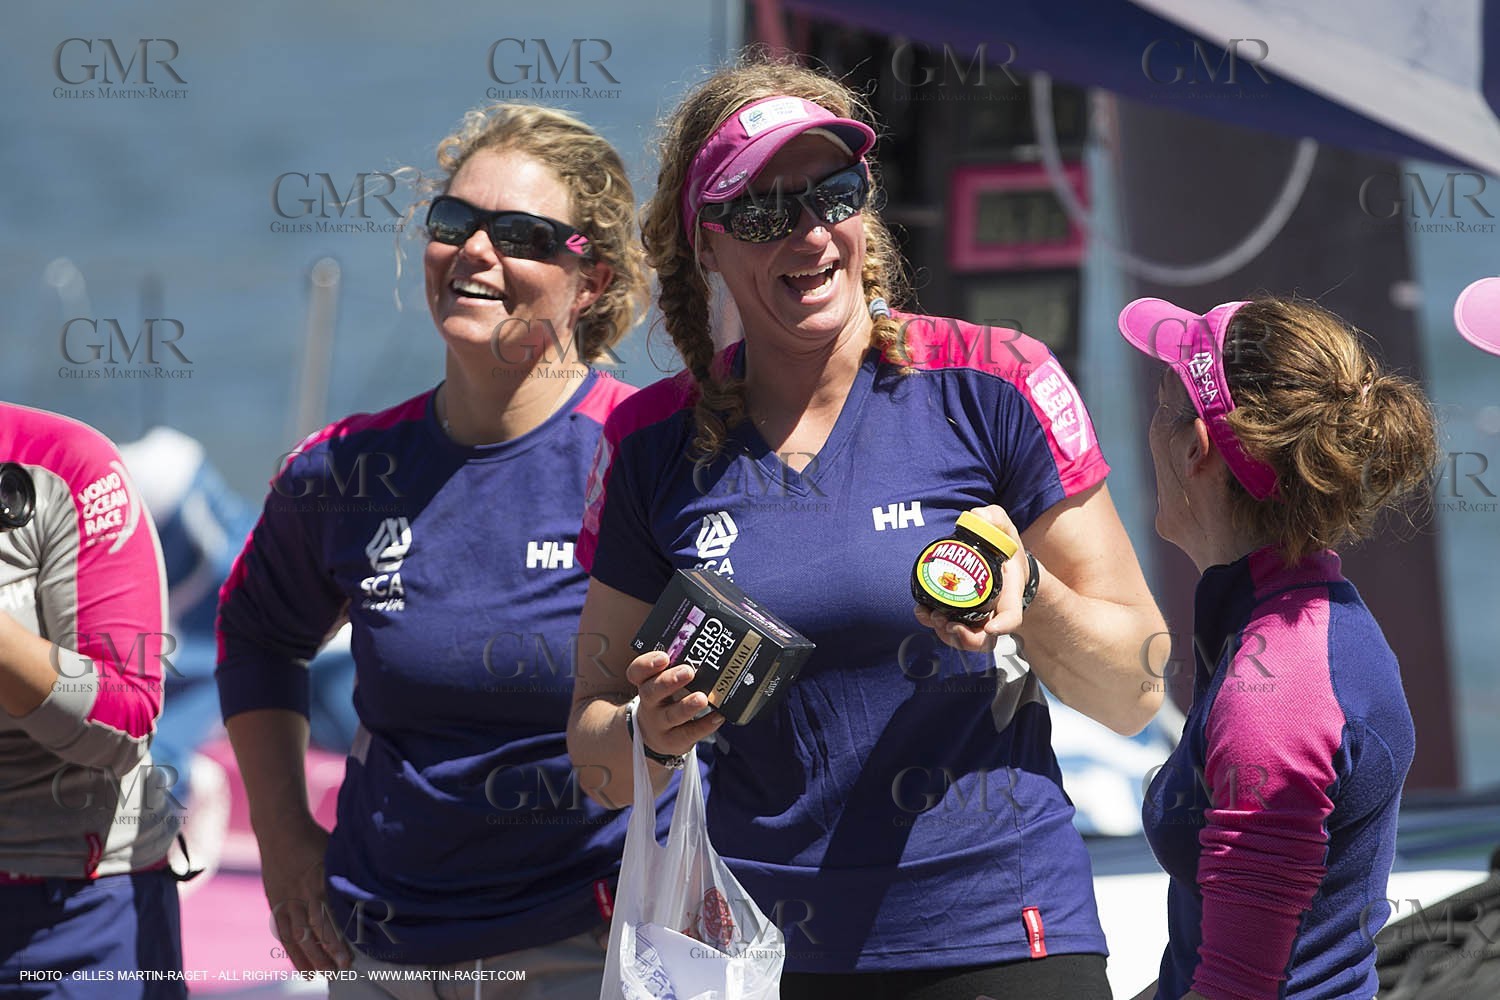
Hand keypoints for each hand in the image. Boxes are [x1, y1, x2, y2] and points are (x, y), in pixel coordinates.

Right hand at [257, 814, 349, 972]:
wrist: (280, 828)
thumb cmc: (316, 838)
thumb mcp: (338, 851)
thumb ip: (351, 873)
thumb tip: (379, 888)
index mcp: (318, 879)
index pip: (327, 915)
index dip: (337, 937)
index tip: (350, 955)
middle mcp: (300, 892)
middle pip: (311, 929)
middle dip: (325, 952)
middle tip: (342, 969)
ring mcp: (285, 899)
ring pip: (296, 935)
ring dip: (309, 957)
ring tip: (321, 975)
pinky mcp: (276, 902)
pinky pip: (282, 932)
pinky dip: (292, 951)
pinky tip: (303, 968)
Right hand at [625, 650, 724, 756]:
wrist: (654, 736)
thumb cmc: (666, 699)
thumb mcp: (665, 683)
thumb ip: (680, 666)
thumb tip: (709, 645)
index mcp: (646, 683)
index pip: (636, 672)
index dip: (647, 664)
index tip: (664, 657)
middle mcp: (650, 704)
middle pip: (651, 692)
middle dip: (669, 681)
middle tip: (688, 671)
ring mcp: (660, 724)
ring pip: (670, 715)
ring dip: (686, 706)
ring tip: (702, 698)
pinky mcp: (674, 741)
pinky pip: (690, 733)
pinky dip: (705, 724)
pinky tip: (719, 716)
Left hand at [913, 504, 1030, 653]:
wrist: (1003, 564)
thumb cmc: (1004, 551)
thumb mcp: (1004, 530)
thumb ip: (995, 519)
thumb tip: (979, 516)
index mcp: (1010, 596)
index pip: (1012, 617)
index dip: (1004, 625)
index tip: (991, 626)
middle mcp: (995, 614)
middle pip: (984, 639)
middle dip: (965, 637)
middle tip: (947, 622)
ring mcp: (979, 620)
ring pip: (964, 640)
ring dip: (945, 634)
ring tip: (930, 615)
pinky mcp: (961, 618)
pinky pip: (949, 632)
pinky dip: (934, 626)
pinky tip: (922, 612)